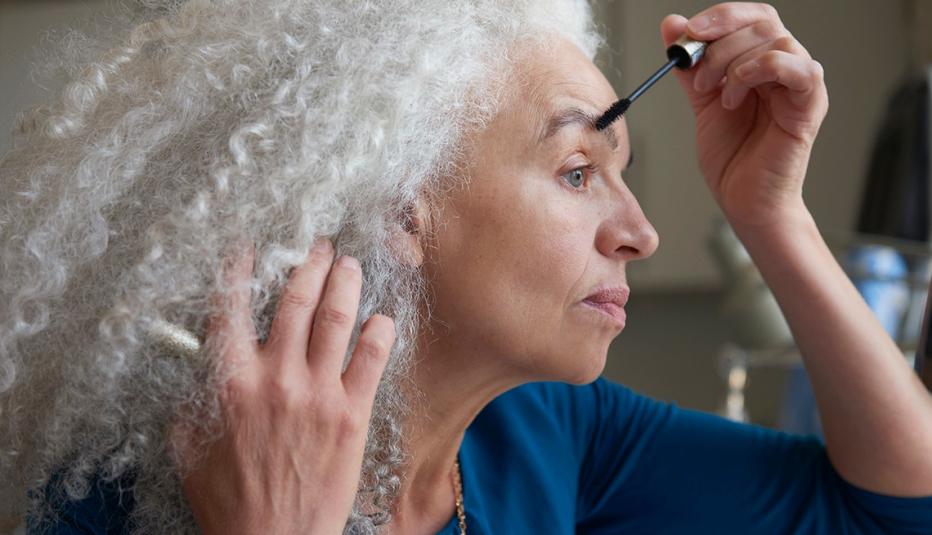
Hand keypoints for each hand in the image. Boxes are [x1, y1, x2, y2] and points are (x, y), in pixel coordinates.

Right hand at [172, 238, 394, 534]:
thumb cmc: (229, 499)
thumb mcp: (190, 447)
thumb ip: (191, 400)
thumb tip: (196, 367)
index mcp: (231, 382)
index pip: (233, 309)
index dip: (239, 270)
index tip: (249, 247)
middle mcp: (277, 378)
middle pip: (296, 302)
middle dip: (309, 264)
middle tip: (320, 246)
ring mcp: (319, 394)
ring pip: (336, 319)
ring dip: (345, 282)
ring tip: (350, 264)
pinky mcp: (352, 414)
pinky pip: (372, 359)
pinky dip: (379, 331)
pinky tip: (381, 317)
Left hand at [660, 3, 828, 229]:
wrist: (744, 200)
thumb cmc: (731, 157)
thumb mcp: (701, 102)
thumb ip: (689, 65)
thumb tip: (672, 24)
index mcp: (763, 62)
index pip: (751, 17)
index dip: (720, 16)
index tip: (687, 32)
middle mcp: (786, 67)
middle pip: (762, 22)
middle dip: (718, 42)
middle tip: (695, 73)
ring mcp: (801, 84)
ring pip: (776, 40)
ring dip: (733, 62)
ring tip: (714, 94)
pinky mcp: (810, 105)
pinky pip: (799, 68)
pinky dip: (760, 70)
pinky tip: (734, 95)